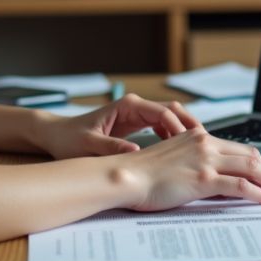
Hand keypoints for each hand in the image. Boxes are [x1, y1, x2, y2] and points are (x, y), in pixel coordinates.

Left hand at [36, 93, 201, 158]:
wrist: (56, 136)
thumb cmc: (69, 139)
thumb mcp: (88, 145)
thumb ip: (112, 148)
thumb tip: (135, 153)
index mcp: (127, 106)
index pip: (163, 112)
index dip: (179, 129)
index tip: (189, 146)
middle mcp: (135, 107)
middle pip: (173, 111)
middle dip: (189, 126)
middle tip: (204, 146)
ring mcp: (137, 115)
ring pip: (170, 119)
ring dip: (184, 132)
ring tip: (197, 152)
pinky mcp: (136, 125)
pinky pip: (163, 128)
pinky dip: (174, 137)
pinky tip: (180, 154)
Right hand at [112, 127, 260, 210]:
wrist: (127, 176)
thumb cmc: (143, 172)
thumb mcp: (174, 160)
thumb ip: (195, 163)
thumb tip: (214, 179)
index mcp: (198, 136)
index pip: (237, 147)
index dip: (256, 160)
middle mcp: (205, 143)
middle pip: (249, 154)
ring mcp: (206, 159)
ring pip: (250, 167)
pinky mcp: (204, 177)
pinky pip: (240, 185)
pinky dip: (258, 193)